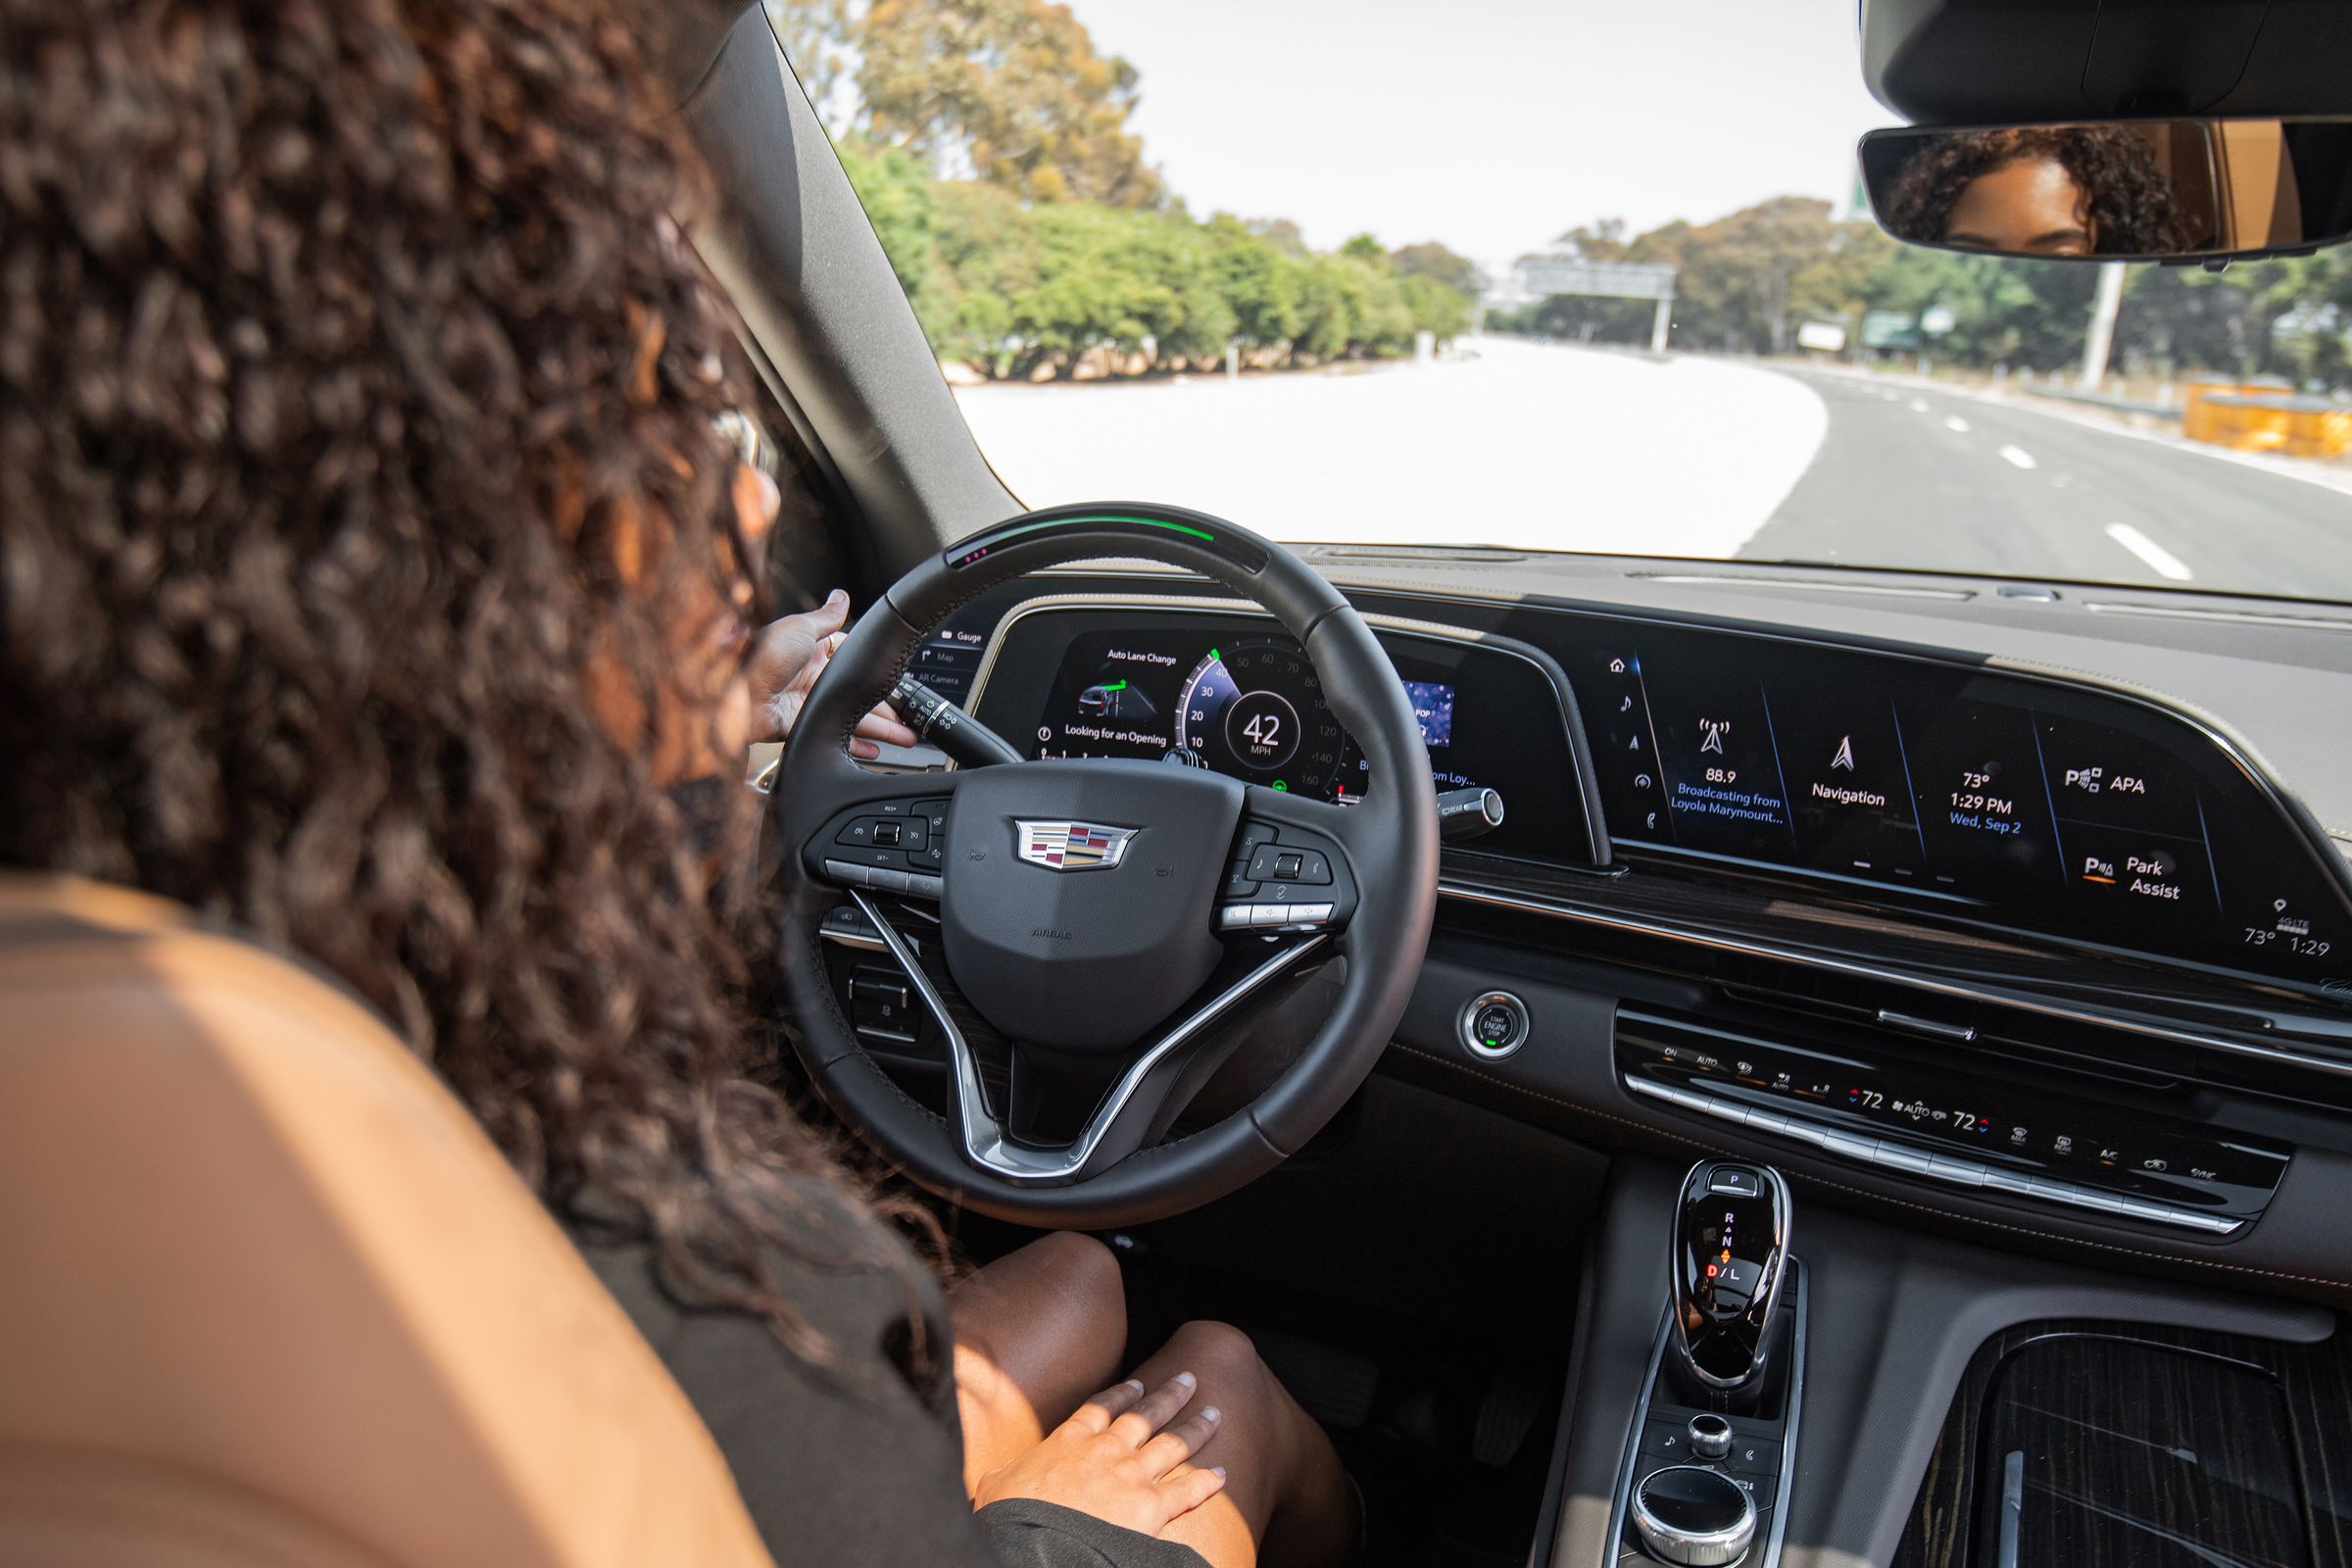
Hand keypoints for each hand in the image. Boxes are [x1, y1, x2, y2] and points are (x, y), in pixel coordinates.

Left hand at [747, 590, 921, 756]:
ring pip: (854, 718)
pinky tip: (875, 750)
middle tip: (909, 716)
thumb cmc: (762, 654)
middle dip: (887, 706)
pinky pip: (836, 737)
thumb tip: (841, 596)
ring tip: (905, 737)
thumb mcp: (800, 628)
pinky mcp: (802, 726)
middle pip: (858, 695)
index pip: (853, 661)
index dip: (874, 671)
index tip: (897, 679)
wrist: (735, 691)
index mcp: (813, 653)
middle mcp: (812, 679)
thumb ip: (826, 617)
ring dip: (881, 729)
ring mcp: (808, 704)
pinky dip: (857, 745)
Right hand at [971, 1372, 1227, 1538]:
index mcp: (1069, 1440)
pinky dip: (1208, 1482)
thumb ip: (1006, 1474)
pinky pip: (1187, 1491)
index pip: (1101, 1407)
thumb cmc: (1010, 1517)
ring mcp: (1131, 1476)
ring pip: (1173, 1443)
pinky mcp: (1151, 1508)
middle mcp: (1106, 1450)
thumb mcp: (996, 1485)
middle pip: (1146, 1415)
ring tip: (1215, 1412)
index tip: (1139, 1383)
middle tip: (1190, 1379)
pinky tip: (1223, 1473)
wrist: (1034, 1546)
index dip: (1123, 1394)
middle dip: (1170, 1396)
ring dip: (1197, 1426)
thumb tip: (998, 1477)